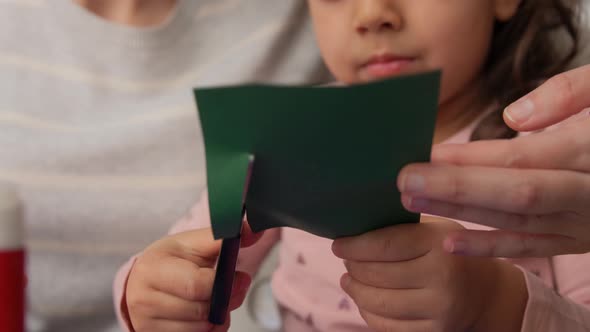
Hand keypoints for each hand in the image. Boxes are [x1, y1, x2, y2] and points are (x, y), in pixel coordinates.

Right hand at [126, 222, 262, 331]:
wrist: (142, 281)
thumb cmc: (172, 260)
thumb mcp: (193, 243)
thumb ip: (223, 237)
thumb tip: (256, 229)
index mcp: (153, 268)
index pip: (197, 285)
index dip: (225, 284)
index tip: (240, 277)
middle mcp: (143, 298)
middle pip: (201, 311)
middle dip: (224, 302)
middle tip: (230, 291)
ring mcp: (145, 322)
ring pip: (199, 329)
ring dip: (215, 319)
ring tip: (212, 301)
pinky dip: (206, 330)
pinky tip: (202, 316)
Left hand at [332, 217, 526, 331]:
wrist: (485, 292)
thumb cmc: (449, 251)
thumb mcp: (435, 228)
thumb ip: (402, 225)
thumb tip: (354, 220)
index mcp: (439, 243)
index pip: (384, 245)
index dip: (354, 246)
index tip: (338, 244)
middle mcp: (442, 277)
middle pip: (377, 274)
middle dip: (353, 267)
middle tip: (346, 260)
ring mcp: (438, 308)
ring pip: (377, 303)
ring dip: (355, 290)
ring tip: (349, 279)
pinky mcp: (434, 331)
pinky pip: (386, 326)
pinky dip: (368, 312)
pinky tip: (365, 299)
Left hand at [398, 64, 589, 257]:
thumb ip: (572, 94)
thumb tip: (515, 119)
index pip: (520, 158)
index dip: (469, 159)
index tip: (423, 154)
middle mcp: (587, 194)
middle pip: (513, 196)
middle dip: (454, 190)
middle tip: (402, 183)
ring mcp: (585, 223)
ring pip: (516, 224)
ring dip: (460, 215)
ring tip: (412, 204)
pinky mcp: (581, 240)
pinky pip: (533, 249)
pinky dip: (491, 248)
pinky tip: (450, 243)